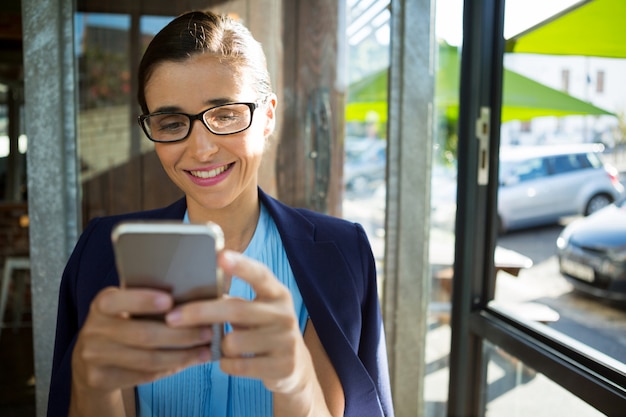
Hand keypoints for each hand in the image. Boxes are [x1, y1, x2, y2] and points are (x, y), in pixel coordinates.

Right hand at [69, 287, 215, 415]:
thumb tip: (195, 293)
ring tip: (205, 351)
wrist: (92, 359)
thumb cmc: (124, 323)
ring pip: (147, 359)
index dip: (143, 300)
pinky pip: (143, 376)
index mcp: (102, 304)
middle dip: (181, 334)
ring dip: (182, 356)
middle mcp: (93, 329)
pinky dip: (170, 369)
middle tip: (207, 332)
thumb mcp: (127, 306)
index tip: (170, 301)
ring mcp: (93, 356)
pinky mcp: (100, 378)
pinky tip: (188, 362)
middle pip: (143, 334)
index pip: (118, 300)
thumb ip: (151, 297)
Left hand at [165, 250, 320, 395]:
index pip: (260, 274)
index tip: (219, 256)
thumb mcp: (255, 311)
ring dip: (218, 346)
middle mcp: (284, 314)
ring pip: (233, 342)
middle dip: (200, 313)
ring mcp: (286, 340)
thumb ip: (232, 301)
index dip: (240, 265)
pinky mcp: (282, 366)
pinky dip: (226, 364)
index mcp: (277, 293)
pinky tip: (230, 361)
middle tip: (172, 317)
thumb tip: (189, 295)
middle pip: (236, 310)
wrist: (294, 366)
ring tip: (222, 345)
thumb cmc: (262, 330)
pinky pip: (238, 365)